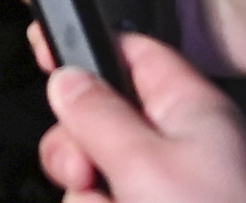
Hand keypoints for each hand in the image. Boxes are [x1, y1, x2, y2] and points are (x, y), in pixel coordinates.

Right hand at [37, 33, 245, 202]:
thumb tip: (67, 78)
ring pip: (96, 181)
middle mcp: (180, 149)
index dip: (91, 58)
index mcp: (193, 111)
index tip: (52, 69)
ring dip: (91, 201)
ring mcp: (168, 193)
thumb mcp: (146, 163)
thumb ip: (100, 117)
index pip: (134, 56)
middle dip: (80, 154)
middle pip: (101, 126)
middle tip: (87, 174)